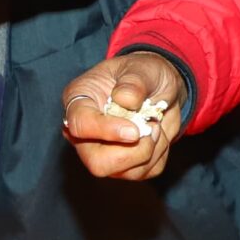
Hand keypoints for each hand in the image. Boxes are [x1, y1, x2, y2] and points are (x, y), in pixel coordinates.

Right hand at [61, 52, 189, 180]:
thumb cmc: (143, 73)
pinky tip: (156, 135)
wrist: (161, 88)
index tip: (134, 130)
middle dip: (131, 153)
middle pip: (97, 163)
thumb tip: (125, 100)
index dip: (106, 131)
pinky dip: (158, 154)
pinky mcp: (124, 166)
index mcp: (79, 101)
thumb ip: (133, 81)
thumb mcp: (141, 67)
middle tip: (150, 129)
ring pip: (122, 172)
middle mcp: (85, 133)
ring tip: (154, 124)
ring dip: (150, 149)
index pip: (79, 125)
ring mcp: (103, 152)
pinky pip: (143, 172)